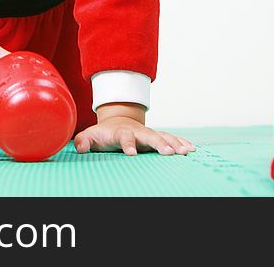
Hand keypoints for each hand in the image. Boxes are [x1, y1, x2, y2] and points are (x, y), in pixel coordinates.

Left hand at [74, 115, 196, 155]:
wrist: (117, 120)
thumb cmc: (103, 133)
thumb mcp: (90, 136)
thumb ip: (83, 141)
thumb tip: (81, 147)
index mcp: (121, 132)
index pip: (125, 137)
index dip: (128, 144)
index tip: (132, 153)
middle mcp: (138, 131)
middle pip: (150, 136)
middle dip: (160, 144)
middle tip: (170, 153)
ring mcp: (149, 133)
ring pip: (164, 136)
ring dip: (175, 143)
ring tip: (185, 152)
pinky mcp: (157, 136)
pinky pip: (171, 138)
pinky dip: (181, 142)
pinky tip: (191, 149)